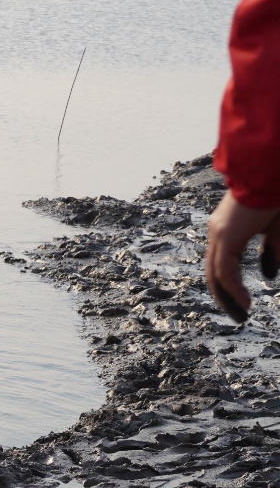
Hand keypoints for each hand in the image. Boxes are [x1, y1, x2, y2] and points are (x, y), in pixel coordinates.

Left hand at [204, 193, 279, 323]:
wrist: (271, 172)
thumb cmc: (275, 196)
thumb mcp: (276, 229)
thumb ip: (272, 251)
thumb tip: (270, 276)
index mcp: (226, 231)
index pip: (221, 265)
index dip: (230, 286)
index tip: (243, 303)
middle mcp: (217, 233)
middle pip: (213, 274)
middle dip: (225, 297)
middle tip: (238, 316)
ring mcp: (219, 234)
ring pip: (216, 275)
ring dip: (228, 297)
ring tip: (242, 313)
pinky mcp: (226, 236)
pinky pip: (225, 270)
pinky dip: (234, 288)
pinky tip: (245, 301)